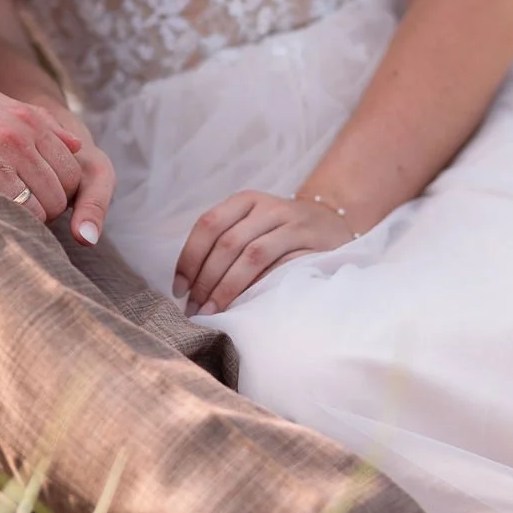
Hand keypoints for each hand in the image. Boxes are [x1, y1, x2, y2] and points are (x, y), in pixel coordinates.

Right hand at [0, 79, 109, 244]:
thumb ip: (37, 122)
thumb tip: (77, 146)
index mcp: (26, 118)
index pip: (72, 171)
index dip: (57, 191)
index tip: (33, 197)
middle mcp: (17, 136)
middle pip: (60, 195)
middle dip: (44, 209)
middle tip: (14, 211)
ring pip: (40, 212)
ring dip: (24, 222)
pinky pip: (11, 217)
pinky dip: (5, 225)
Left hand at [173, 191, 353, 315]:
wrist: (332, 222)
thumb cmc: (280, 232)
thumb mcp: (252, 225)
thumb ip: (224, 244)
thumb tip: (188, 286)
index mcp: (245, 201)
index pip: (208, 224)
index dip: (190, 258)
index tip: (180, 290)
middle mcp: (267, 208)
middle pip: (227, 243)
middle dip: (206, 280)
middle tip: (195, 309)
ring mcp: (292, 223)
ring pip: (252, 255)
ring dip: (228, 287)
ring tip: (214, 311)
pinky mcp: (312, 243)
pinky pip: (282, 266)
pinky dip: (260, 286)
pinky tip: (247, 305)